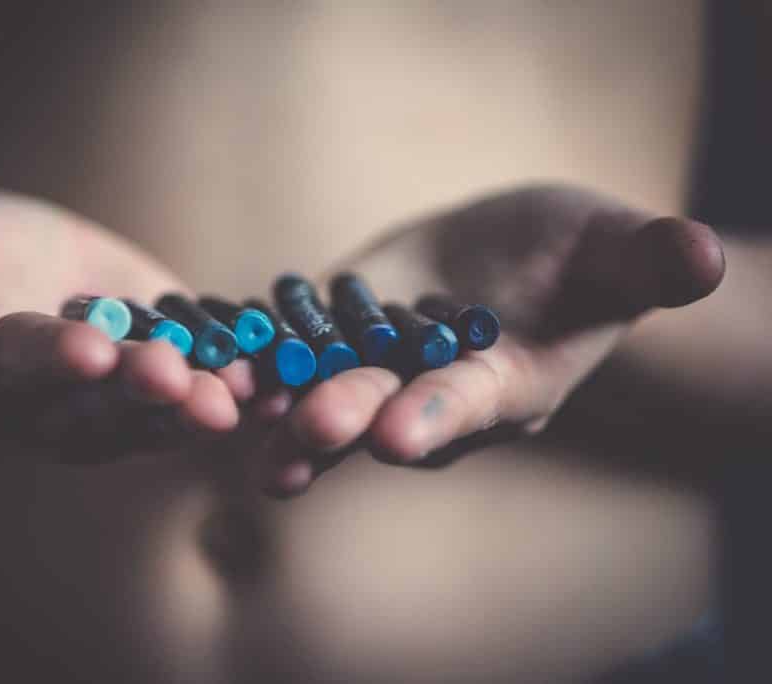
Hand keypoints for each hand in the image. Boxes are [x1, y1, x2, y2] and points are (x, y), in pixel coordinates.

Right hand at [0, 189, 243, 462]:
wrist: (10, 273)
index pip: (17, 369)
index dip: (50, 360)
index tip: (85, 349)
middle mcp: (57, 405)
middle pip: (100, 405)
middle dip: (140, 394)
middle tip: (179, 383)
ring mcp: (117, 399)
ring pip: (158, 410)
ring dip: (200, 402)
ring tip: (241, 393)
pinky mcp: (168, 373)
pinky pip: (203, 383)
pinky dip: (240, 381)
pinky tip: (279, 376)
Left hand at [253, 184, 724, 495]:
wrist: (518, 256)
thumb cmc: (583, 255)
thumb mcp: (617, 250)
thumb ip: (648, 261)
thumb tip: (700, 255)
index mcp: (503, 384)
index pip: (470, 406)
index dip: (437, 418)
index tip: (399, 435)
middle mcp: (431, 391)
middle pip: (384, 408)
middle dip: (344, 419)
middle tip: (303, 435)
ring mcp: (377, 365)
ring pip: (324, 391)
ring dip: (278, 406)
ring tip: (234, 418)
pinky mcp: (335, 332)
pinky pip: (290, 347)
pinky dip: (253, 354)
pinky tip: (214, 357)